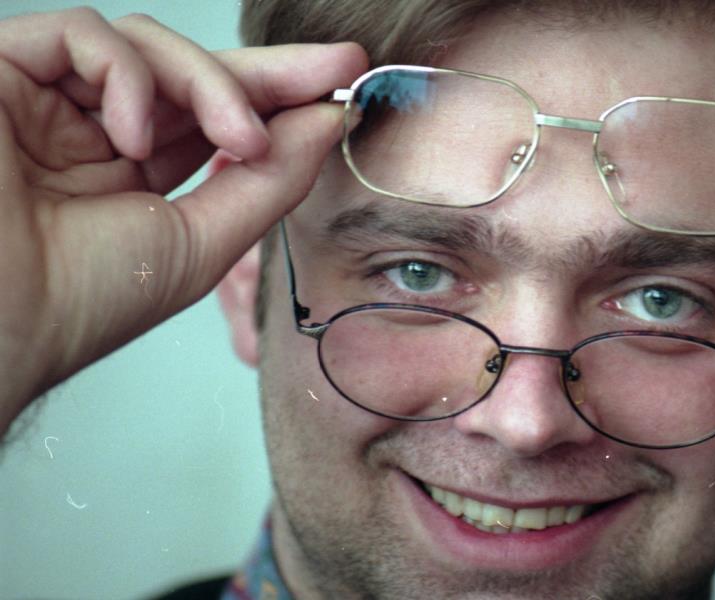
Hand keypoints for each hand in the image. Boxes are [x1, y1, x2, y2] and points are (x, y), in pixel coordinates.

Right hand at [0, 8, 367, 431]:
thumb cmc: (83, 301)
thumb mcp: (203, 239)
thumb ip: (267, 179)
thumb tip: (326, 121)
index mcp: (131, 175)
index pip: (212, 119)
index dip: (277, 95)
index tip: (344, 82)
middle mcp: (91, 132)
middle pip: (192, 75)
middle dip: (270, 71)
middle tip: (336, 67)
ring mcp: (48, 102)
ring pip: (149, 46)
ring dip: (211, 85)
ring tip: (238, 138)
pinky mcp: (3, 72)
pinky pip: (83, 35)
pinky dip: (126, 76)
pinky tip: (135, 135)